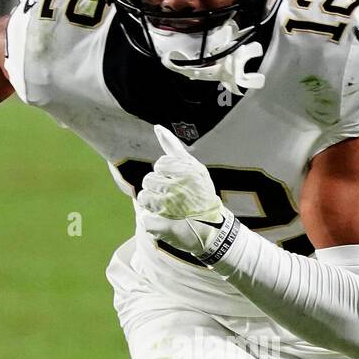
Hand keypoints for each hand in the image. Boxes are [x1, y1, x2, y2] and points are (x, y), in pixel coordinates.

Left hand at [136, 125, 236, 261]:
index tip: (178, 183)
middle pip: (149, 180)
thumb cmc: (201, 196)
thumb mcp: (193, 168)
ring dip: (153, 205)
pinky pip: (145, 219)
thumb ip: (173, 147)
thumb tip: (157, 127)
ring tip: (170, 211)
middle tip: (175, 199)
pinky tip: (165, 223)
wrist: (214, 231)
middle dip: (158, 189)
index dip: (166, 174)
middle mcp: (179, 188)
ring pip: (144, 199)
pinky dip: (152, 222)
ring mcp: (171, 208)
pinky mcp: (163, 226)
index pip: (160, 165)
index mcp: (187, 171)